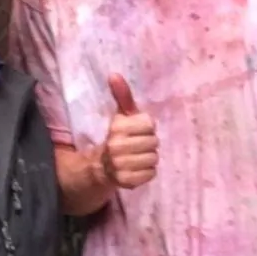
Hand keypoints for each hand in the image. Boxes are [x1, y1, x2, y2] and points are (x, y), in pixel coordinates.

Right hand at [101, 74, 158, 189]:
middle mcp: (116, 146)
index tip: (137, 130)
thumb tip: (114, 74)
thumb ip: (122, 95)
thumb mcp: (121, 115)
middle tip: (138, 145)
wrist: (102, 166)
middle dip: (149, 143)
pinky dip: (147, 172)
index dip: (146, 127)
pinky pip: (150, 174)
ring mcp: (120, 165)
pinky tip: (137, 168)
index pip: (149, 124)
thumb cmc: (119, 136)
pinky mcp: (126, 181)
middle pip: (154, 142)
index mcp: (117, 127)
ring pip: (153, 158)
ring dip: (149, 158)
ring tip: (138, 156)